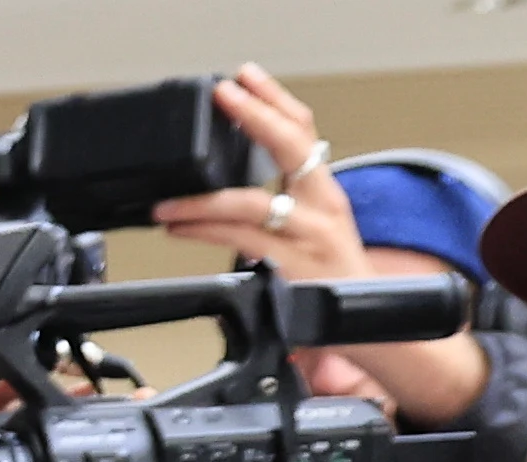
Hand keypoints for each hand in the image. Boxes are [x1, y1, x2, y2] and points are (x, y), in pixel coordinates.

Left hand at [156, 68, 359, 282]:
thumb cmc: (331, 275)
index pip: (305, 131)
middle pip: (293, 148)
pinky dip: (203, 232)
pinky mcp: (292, 269)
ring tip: (166, 200)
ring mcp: (308, 237)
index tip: (247, 76)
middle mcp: (322, 207)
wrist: (360, 320)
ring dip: (202, 199)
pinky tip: (179, 228)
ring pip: (252, 204)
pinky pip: (240, 242)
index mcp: (325, 192)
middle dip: (257, 116)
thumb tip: (227, 186)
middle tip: (224, 95)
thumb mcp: (315, 228)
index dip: (276, 99)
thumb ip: (282, 202)